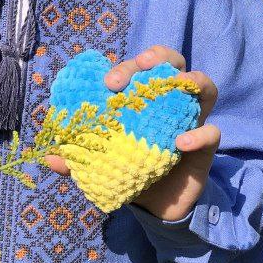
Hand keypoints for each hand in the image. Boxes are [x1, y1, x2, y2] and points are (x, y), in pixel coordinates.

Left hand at [42, 44, 219, 221]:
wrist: (156, 206)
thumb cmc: (129, 171)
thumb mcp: (101, 163)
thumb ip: (78, 159)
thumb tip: (49, 157)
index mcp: (144, 100)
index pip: (139, 69)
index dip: (126, 67)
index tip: (109, 81)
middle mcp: (170, 103)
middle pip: (173, 62)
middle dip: (158, 56)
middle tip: (142, 66)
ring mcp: (192, 121)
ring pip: (204, 85)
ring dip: (191, 78)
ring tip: (174, 83)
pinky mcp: (206, 147)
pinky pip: (212, 133)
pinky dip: (200, 134)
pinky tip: (181, 143)